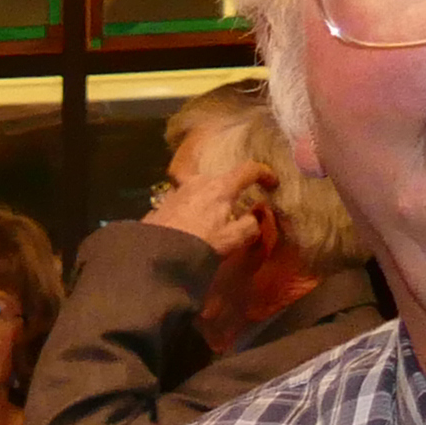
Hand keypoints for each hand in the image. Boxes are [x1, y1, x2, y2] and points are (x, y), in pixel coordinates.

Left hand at [143, 136, 269, 261]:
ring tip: (211, 216)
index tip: (273, 183)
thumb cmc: (198, 244)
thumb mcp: (232, 240)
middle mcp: (197, 181)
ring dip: (209, 198)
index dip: (265, 173)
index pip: (248, 169)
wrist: (153, 255)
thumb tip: (255, 217)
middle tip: (237, 204)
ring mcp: (177, 190)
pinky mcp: (161, 204)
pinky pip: (183, 200)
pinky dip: (191, 208)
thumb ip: (250, 226)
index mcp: (220, 186)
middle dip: (231, 188)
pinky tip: (189, 225)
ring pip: (199, 187)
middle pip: (221, 177)